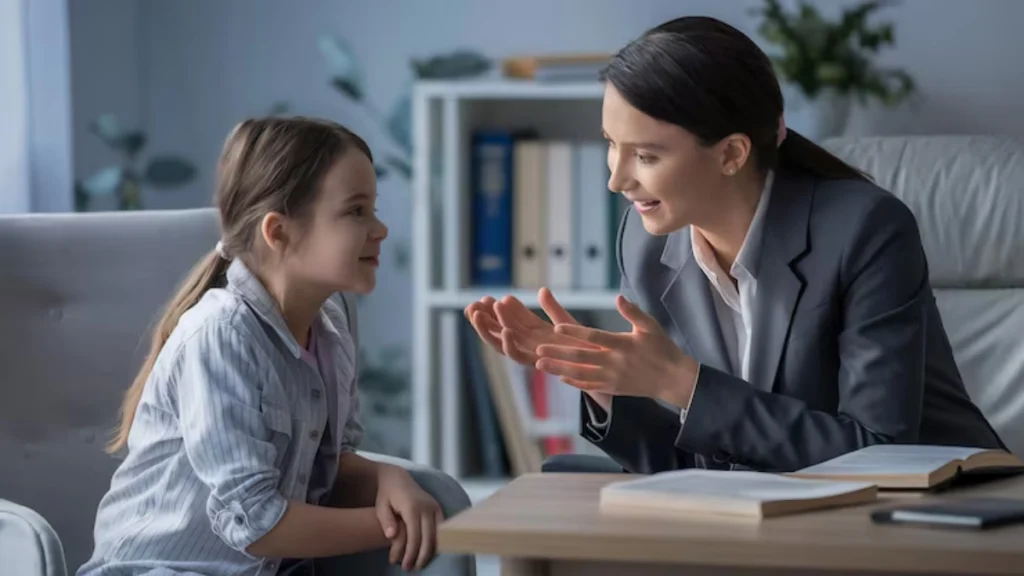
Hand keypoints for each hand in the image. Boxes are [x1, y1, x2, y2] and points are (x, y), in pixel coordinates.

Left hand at [375, 465, 442, 571]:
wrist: (398, 478)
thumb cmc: (387, 495)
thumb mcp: (380, 506)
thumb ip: (386, 521)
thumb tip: (391, 536)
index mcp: (412, 506)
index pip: (415, 536)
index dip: (411, 553)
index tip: (405, 566)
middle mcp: (427, 507)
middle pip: (428, 538)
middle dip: (421, 556)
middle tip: (412, 568)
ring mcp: (435, 507)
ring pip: (438, 535)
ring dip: (431, 551)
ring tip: (420, 563)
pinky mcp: (438, 508)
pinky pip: (442, 529)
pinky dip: (437, 542)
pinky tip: (429, 551)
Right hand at [464, 288, 596, 365]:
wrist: (599, 365)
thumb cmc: (583, 346)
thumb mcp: (566, 323)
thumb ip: (552, 308)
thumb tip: (541, 290)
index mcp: (533, 333)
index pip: (508, 320)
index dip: (494, 311)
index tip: (483, 298)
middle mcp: (528, 345)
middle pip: (498, 332)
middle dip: (483, 320)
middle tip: (471, 306)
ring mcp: (531, 354)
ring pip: (502, 343)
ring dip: (489, 329)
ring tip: (478, 314)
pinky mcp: (538, 363)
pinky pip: (519, 356)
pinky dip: (510, 345)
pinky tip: (505, 331)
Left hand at [535, 295, 698, 407]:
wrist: (673, 379)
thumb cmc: (662, 349)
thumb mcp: (650, 326)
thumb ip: (633, 312)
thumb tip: (618, 298)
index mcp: (623, 345)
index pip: (594, 337)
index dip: (574, 333)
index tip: (557, 327)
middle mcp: (615, 362)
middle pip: (581, 357)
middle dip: (558, 352)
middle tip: (538, 348)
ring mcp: (613, 378)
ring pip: (581, 373)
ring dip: (559, 368)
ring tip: (540, 363)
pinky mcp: (613, 388)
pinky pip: (590, 386)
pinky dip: (574, 382)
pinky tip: (560, 376)